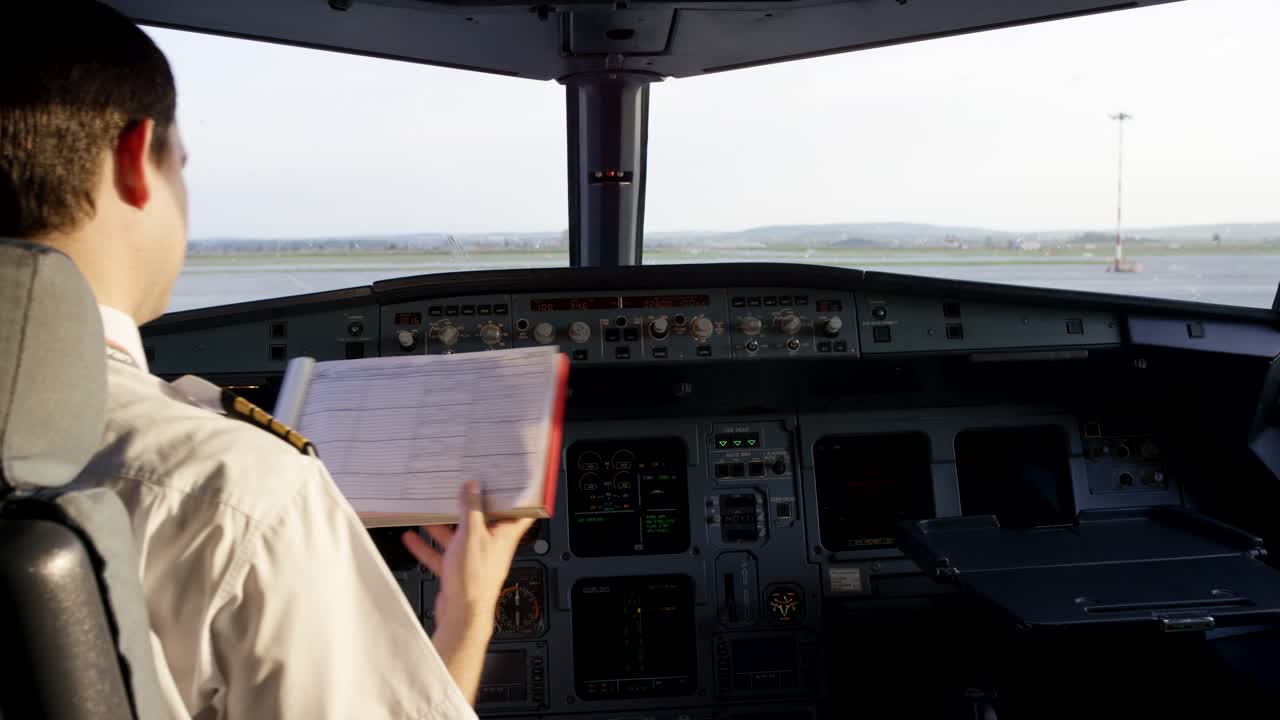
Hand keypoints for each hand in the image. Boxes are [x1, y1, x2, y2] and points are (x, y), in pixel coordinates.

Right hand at [401, 480, 532, 702]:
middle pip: (484, 520)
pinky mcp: (460, 571)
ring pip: (460, 536)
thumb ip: (471, 509)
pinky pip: (444, 554)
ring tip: (429, 511)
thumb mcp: (471, 534)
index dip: (517, 495)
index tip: (508, 479)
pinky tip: (413, 538)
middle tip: (459, 489)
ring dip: (444, 526)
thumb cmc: (475, 580)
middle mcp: (493, 545)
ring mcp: (475, 558)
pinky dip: (429, 547)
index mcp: (504, 535)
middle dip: (470, 506)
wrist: (462, 616)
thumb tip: (472, 487)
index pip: (519, 511)